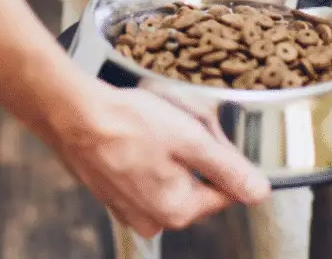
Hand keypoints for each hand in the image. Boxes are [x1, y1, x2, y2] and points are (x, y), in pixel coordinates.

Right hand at [48, 85, 271, 237]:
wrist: (72, 113)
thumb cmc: (127, 123)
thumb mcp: (191, 140)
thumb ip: (229, 169)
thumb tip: (259, 192)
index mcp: (177, 211)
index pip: (225, 191)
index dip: (222, 156)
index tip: (206, 133)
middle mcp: (152, 218)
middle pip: (197, 182)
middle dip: (194, 151)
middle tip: (178, 122)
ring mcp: (129, 207)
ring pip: (171, 175)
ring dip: (170, 150)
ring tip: (153, 125)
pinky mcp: (112, 192)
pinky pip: (145, 173)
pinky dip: (146, 152)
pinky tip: (136, 132)